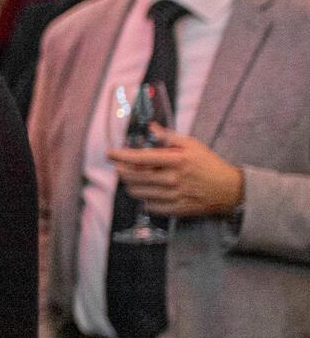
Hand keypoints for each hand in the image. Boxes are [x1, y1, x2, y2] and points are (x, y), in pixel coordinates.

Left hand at [110, 125, 244, 217]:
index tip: (110, 154)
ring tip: (135, 178)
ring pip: (137, 192)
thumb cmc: (209, 164)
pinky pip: (148, 206)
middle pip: (133, 177)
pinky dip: (144, 198)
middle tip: (120, 166)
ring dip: (131, 184)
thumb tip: (151, 127)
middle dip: (122, 170)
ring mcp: (173, 196)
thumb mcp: (192, 145)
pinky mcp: (175, 209)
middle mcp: (172, 179)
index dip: (120, 156)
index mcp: (176, 160)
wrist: (229, 190)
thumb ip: (169, 137)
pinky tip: (150, 191)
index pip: (140, 158)